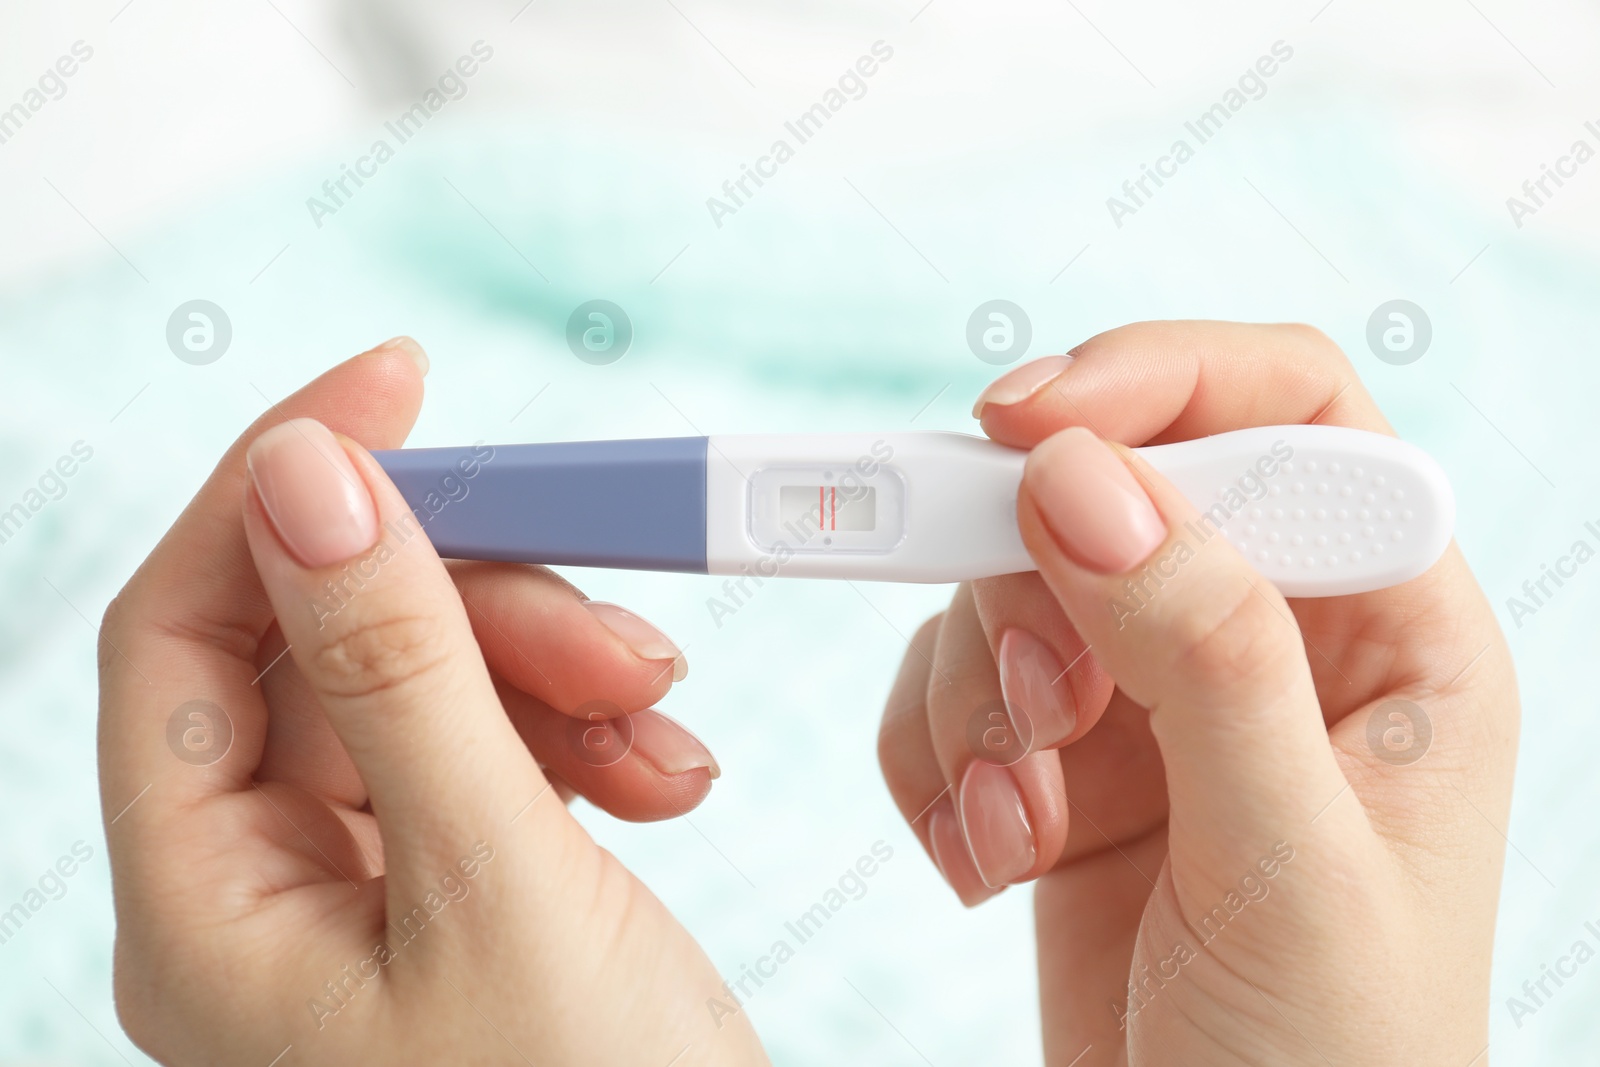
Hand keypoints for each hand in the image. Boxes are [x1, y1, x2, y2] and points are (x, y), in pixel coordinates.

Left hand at [98, 340, 764, 1064]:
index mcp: (208, 912)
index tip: (404, 383)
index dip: (283, 486)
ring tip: (668, 729)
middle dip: (487, 608)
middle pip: (330, 650)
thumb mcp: (498, 887)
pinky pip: (496, 753)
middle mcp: (261, 898)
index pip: (184, 627)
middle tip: (626, 635)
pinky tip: (666, 772)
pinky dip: (586, 735)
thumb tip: (304, 471)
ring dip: (558, 674)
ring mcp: (363, 898)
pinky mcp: (458, 895)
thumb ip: (398, 672)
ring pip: (428, 690)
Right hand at [878, 322, 1516, 1064]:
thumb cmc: (1326, 1064)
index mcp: (1393, 634)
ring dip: (980, 705)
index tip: (1021, 424)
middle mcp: (1271, 641)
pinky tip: (992, 859)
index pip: (1289, 414)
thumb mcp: (1286, 861)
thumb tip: (1080, 472)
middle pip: (1112, 489)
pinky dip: (937, 760)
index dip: (1158, 382)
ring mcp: (1154, 699)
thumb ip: (1201, 652)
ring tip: (1027, 834)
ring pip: (1005, 588)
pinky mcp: (1061, 762)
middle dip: (1034, 588)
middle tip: (1038, 713)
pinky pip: (948, 684)